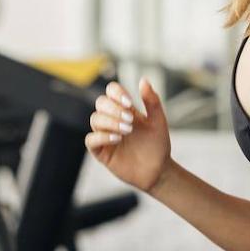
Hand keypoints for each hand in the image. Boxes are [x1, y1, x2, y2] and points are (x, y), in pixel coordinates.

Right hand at [85, 78, 171, 192]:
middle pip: (100, 103)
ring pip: (95, 119)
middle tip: (130, 119)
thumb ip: (151, 101)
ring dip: (110, 122)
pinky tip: (117, 139)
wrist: (159, 170)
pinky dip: (102, 136)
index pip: (111, 91)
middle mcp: (112, 120)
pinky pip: (91, 140)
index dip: (116, 92)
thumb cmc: (158, 144)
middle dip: (113, 108)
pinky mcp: (101, 152)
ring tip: (127, 130)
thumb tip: (143, 80)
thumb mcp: (158, 121)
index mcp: (125, 109)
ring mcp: (105, 135)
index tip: (130, 102)